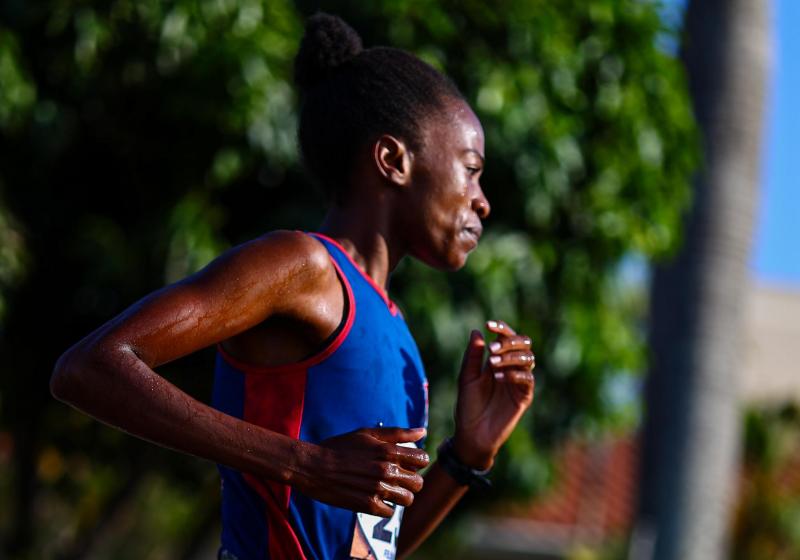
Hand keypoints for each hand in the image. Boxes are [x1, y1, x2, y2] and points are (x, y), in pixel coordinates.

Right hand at [292, 427, 429, 516]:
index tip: (407, 462)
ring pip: (407, 500)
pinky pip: (389, 512)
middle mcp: (387, 471)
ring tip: (387, 490)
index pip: (422, 460)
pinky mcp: (368, 506)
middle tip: (398, 478)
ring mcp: (378, 490)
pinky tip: (373, 497)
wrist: (313, 466)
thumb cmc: (340, 447)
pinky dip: (384, 507)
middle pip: (418, 483)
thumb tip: (422, 432)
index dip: (417, 461)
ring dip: (400, 495)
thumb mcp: (367, 434)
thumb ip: (397, 433)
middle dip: (411, 480)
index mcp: (388, 451)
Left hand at [453, 320, 535, 469]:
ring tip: (492, 362)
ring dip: (510, 356)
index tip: (488, 324)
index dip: (501, 328)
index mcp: (498, 360)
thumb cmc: (468, 405)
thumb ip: (473, 355)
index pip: (506, 337)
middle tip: (492, 348)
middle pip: (523, 343)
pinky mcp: (524, 397)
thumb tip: (478, 331)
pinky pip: (527, 379)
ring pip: (528, 358)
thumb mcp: (467, 377)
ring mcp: (519, 382)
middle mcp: (512, 368)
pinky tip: (499, 377)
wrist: (471, 433)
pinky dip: (515, 373)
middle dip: (509, 341)